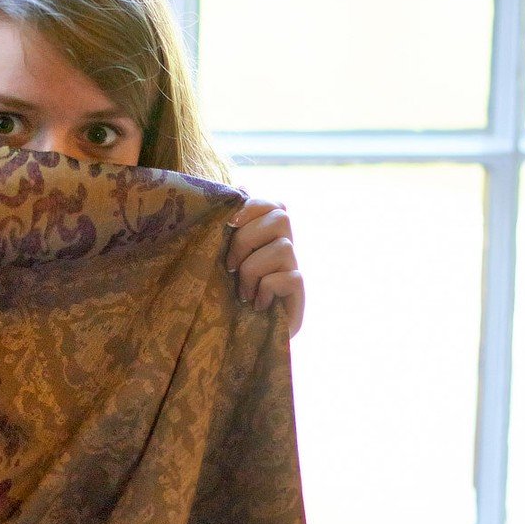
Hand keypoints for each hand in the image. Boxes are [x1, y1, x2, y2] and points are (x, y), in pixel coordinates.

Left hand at [226, 197, 304, 337]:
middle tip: (231, 266)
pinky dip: (266, 290)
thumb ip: (232, 227)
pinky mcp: (299, 291)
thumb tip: (240, 186)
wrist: (243, 337)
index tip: (230, 223)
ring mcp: (295, 268)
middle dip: (248, 239)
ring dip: (252, 271)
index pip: (273, 203)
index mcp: (269, 234)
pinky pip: (287, 277)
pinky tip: (258, 304)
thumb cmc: (230, 294)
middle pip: (281, 216)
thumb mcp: (225, 257)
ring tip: (243, 292)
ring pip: (282, 247)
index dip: (252, 207)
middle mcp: (287, 246)